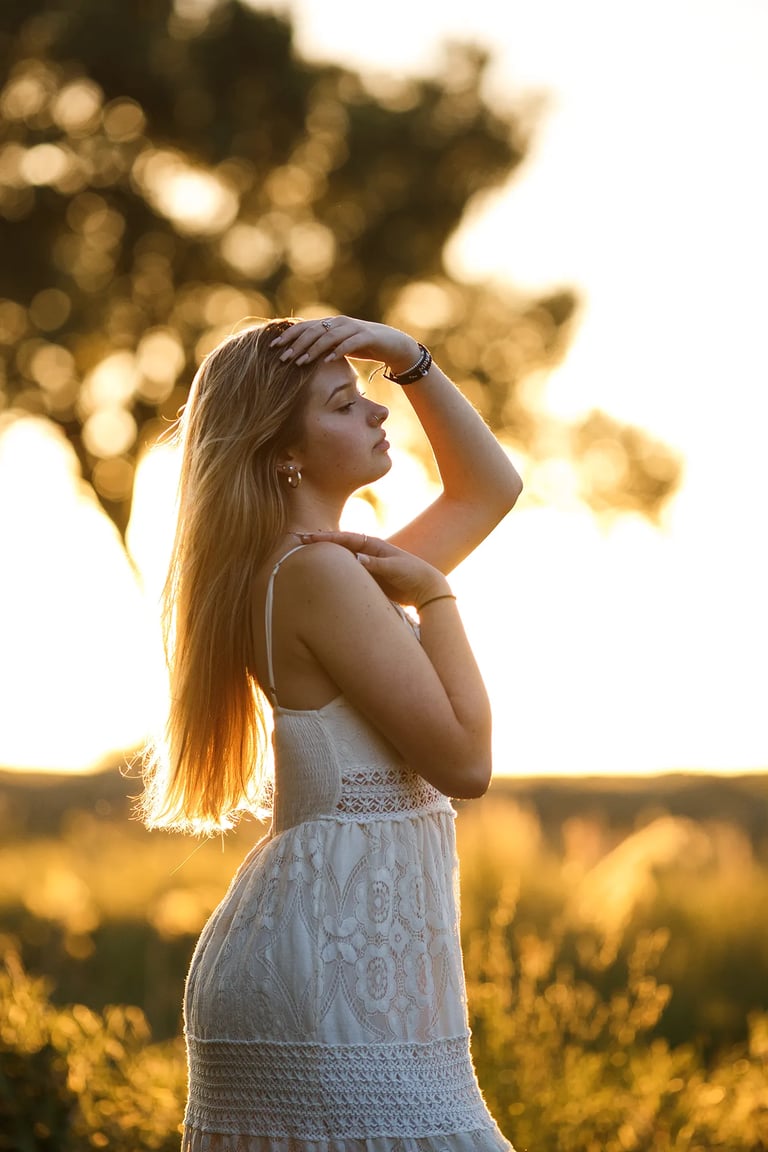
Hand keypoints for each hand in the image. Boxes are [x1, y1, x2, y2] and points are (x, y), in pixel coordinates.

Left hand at [270, 316, 420, 375]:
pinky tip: (327, 360)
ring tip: (301, 362)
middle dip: (296, 344)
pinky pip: (349, 343)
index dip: (289, 336)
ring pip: (328, 337)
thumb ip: (322, 347)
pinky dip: (337, 351)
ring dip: (313, 349)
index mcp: (330, 324)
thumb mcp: (338, 347)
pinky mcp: (366, 336)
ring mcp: (353, 328)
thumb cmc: (362, 347)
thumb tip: (298, 354)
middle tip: (283, 358)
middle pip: (313, 331)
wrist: (392, 345)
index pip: (305, 327)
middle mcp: (339, 323)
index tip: (273, 347)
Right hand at [297, 531, 450, 608]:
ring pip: (340, 560)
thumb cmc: (413, 574)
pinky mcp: (366, 578)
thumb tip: (356, 559)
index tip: (307, 538)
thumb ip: (376, 564)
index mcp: (373, 545)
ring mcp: (365, 565)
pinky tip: (320, 575)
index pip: (344, 539)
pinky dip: (332, 572)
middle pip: (338, 546)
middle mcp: (366, 553)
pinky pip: (346, 574)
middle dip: (318, 543)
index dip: (325, 538)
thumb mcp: (395, 568)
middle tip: (295, 540)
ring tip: (300, 555)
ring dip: (322, 557)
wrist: (426, 589)